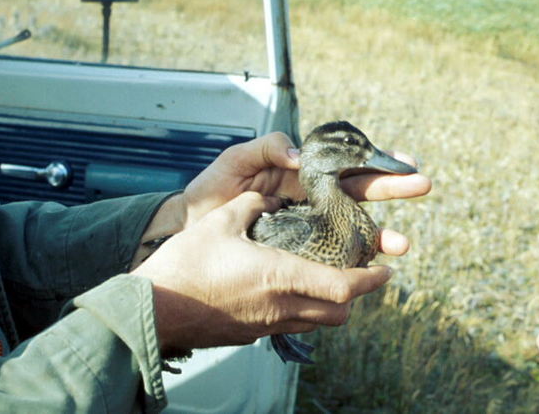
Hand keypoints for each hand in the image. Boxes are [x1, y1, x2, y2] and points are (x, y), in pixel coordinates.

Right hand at [132, 192, 394, 351]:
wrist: (152, 310)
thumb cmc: (185, 265)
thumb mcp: (221, 221)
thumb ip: (252, 207)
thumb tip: (268, 203)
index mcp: (281, 277)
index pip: (343, 286)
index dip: (370, 279)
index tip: (387, 270)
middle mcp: (280, 308)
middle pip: (338, 313)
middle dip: (355, 294)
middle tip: (361, 274)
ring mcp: (265, 326)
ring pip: (316, 322)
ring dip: (330, 304)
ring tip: (328, 280)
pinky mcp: (250, 336)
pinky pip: (289, 324)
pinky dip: (302, 310)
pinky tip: (288, 291)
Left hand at [138, 131, 430, 256]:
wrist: (188, 224)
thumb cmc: (213, 187)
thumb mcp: (238, 159)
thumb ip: (270, 148)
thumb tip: (303, 157)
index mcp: (304, 171)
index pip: (347, 162)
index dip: (376, 160)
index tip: (405, 160)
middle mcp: (312, 198)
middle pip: (360, 192)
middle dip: (393, 189)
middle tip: (423, 185)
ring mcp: (307, 226)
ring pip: (352, 228)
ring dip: (380, 234)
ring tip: (402, 243)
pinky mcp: (297, 250)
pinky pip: (330, 255)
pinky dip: (351, 261)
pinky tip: (368, 267)